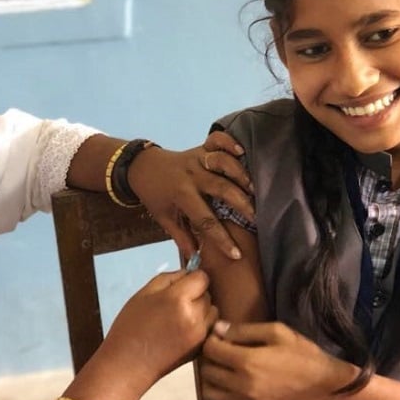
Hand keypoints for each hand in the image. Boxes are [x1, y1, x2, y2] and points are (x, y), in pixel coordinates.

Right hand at [102, 269, 217, 392]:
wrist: (127, 365)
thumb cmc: (130, 328)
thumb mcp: (143, 294)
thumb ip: (169, 278)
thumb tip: (188, 273)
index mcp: (178, 299)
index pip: (202, 277)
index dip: (192, 278)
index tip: (181, 284)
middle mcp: (194, 317)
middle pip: (208, 293)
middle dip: (195, 294)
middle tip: (175, 303)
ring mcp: (200, 335)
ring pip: (212, 310)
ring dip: (201, 310)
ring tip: (180, 317)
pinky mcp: (201, 348)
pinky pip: (210, 327)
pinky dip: (202, 325)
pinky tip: (183, 330)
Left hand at [127, 130, 253, 259]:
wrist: (142, 167)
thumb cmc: (156, 195)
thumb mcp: (164, 218)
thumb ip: (180, 237)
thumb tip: (197, 258)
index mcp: (181, 195)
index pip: (205, 220)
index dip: (221, 239)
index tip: (236, 254)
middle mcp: (192, 175)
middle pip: (221, 188)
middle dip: (241, 204)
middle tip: (256, 218)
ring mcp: (197, 158)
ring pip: (222, 161)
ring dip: (240, 174)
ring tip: (254, 189)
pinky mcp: (201, 147)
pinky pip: (216, 140)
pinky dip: (229, 142)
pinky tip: (241, 152)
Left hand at [200, 321, 357, 399]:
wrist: (323, 388)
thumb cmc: (302, 355)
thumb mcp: (277, 332)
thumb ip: (245, 330)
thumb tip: (219, 329)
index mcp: (247, 361)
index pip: (211, 350)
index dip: (211, 340)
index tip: (219, 337)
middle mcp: (241, 385)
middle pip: (207, 371)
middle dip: (209, 359)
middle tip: (220, 352)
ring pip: (209, 394)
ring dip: (210, 380)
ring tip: (221, 371)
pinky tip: (226, 389)